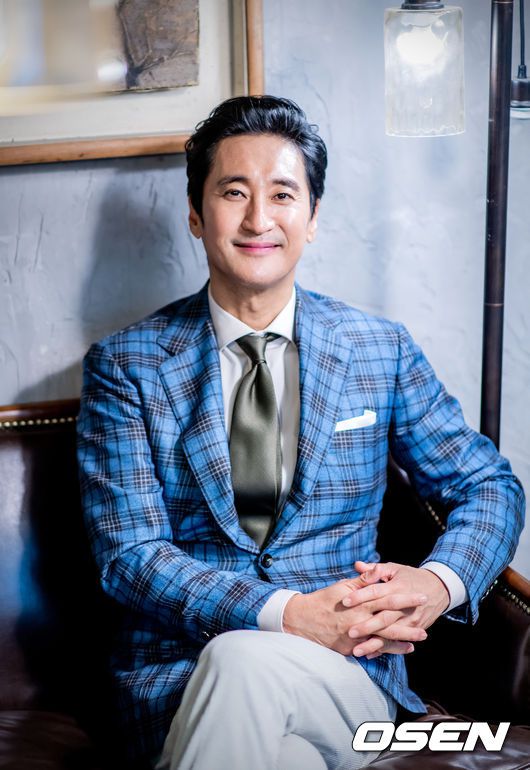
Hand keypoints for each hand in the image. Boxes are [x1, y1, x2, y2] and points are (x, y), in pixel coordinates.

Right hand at [282, 576, 428, 656]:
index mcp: (359, 603)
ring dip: (402, 640)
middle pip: (389, 623)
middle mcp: (359, 621)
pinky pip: (372, 650)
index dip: (405, 598)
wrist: (303, 621)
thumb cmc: (324, 600)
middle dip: (409, 624)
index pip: (387, 599)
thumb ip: (362, 581)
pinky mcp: (350, 649)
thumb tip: (377, 571)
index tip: (421, 596)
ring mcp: (355, 637)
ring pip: (383, 639)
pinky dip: (387, 650)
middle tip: (426, 626)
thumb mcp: (342, 587)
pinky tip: (400, 650)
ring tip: (418, 640)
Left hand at [341, 561, 449, 657]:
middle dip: (367, 626)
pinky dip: (384, 649)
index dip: (361, 596)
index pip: (376, 591)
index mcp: (397, 587)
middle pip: (384, 617)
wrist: (439, 588)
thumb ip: (375, 569)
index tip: (345, 601)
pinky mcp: (414, 629)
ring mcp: (410, 619)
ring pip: (390, 634)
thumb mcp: (395, 569)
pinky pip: (398, 642)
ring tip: (357, 651)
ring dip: (373, 644)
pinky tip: (370, 654)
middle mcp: (404, 605)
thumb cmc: (411, 577)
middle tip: (349, 632)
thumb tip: (357, 565)